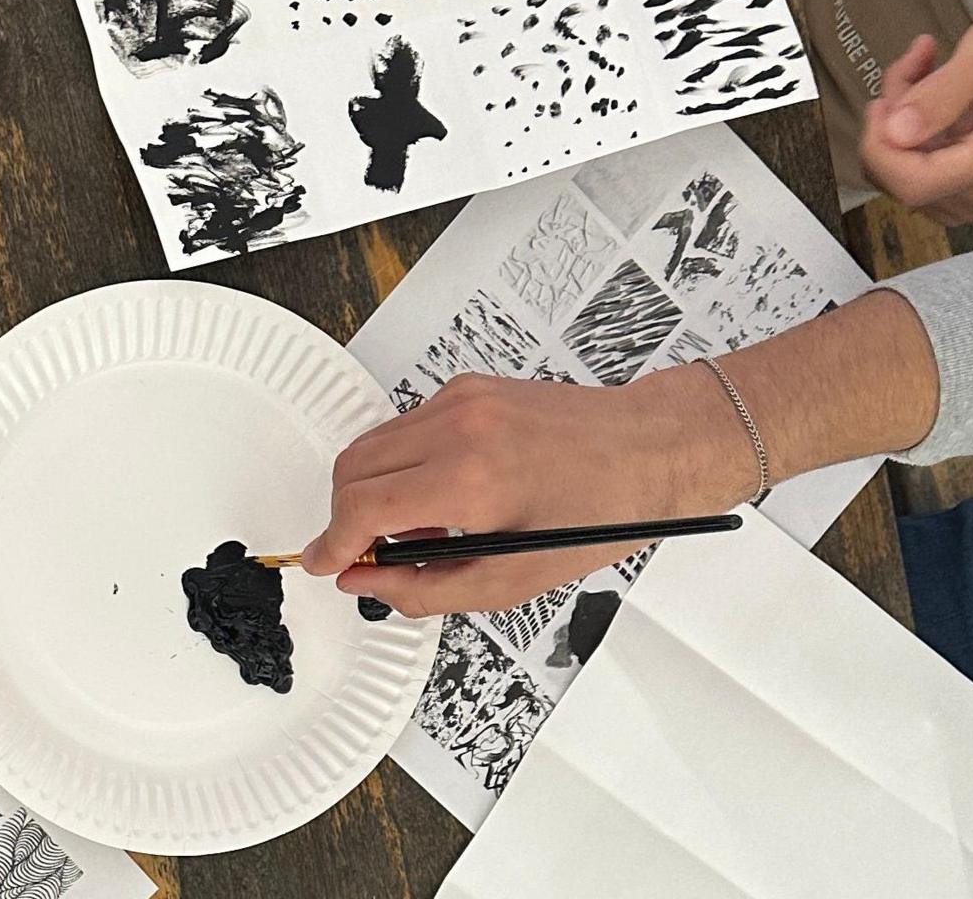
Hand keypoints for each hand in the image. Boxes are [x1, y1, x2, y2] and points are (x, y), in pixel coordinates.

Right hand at [300, 367, 755, 616]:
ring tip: (419, 529)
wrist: (649, 448)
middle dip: (346, 516)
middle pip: (352, 469)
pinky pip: (407, 425)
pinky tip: (444, 494)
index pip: (363, 507)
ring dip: (374, 489)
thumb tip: (365, 581)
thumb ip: (424, 587)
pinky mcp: (468, 386)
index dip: (333, 542)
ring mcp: (461, 398)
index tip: (323, 561)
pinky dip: (405, 462)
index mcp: (471, 480)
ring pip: (374, 443)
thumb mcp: (513, 580)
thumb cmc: (601, 512)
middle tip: (370, 554)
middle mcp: (458, 427)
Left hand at [859, 7, 972, 223]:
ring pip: (900, 175)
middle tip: (912, 68)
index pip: (916, 184)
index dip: (880, 149)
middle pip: (902, 180)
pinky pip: (911, 172)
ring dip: (896, 121)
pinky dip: (905, 131)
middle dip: (888, 124)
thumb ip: (944, 91)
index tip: (882, 101)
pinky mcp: (965, 194)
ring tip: (926, 72)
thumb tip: (896, 134)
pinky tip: (927, 94)